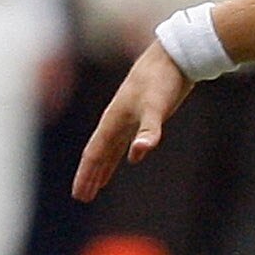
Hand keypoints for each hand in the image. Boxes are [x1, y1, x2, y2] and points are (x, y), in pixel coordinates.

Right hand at [72, 42, 194, 201]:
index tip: (79, 194)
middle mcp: (117, 120)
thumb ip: (149, 130)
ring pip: (113, 147)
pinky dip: (126, 151)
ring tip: (98, 184)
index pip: (94, 153)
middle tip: (82, 197)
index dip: (86, 174)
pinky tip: (131, 159)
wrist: (175, 58)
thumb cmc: (162, 80)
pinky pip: (129, 138)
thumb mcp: (156, 107)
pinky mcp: (145, 114)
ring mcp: (130, 117)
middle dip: (89, 176)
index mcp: (114, 120)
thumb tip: (139, 153)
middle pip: (99, 154)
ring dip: (105, 166)